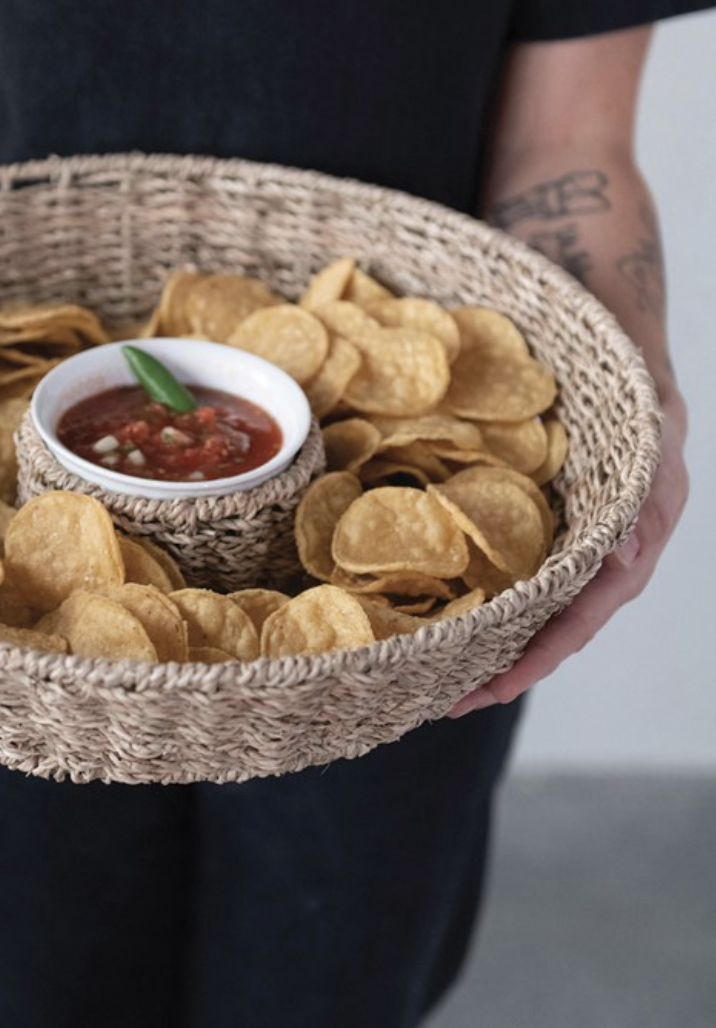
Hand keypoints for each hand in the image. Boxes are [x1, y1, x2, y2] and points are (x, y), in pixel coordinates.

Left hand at [449, 387, 688, 717]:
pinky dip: (482, 600)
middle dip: (499, 670)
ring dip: (485, 643)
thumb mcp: (655, 455)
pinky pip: (512, 578)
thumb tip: (624, 556)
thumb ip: (645, 505)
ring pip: (525, 614)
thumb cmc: (645, 425)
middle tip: (445, 700)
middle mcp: (591, 573)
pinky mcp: (541, 540)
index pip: (576, 627)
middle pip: (544, 635)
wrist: (630, 389)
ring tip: (434, 669)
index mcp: (622, 565)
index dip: (536, 662)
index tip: (493, 691)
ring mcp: (564, 559)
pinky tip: (444, 610)